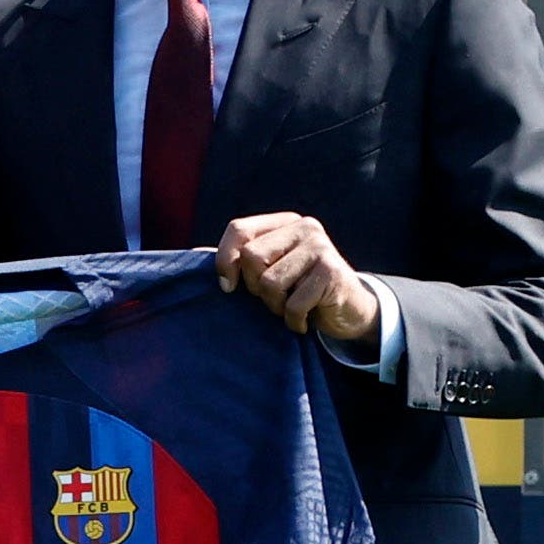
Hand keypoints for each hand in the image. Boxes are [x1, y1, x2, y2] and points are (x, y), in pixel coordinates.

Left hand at [214, 212, 386, 348]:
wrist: (350, 311)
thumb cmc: (301, 290)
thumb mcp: (270, 270)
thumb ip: (239, 260)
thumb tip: (194, 255)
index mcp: (285, 222)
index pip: (239, 228)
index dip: (225, 259)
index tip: (227, 286)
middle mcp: (304, 227)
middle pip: (251, 257)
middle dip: (255, 287)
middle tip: (274, 298)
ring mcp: (320, 247)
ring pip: (269, 282)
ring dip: (276, 306)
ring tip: (292, 307)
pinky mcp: (332, 272)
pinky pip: (293, 304)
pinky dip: (294, 321)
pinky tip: (304, 321)